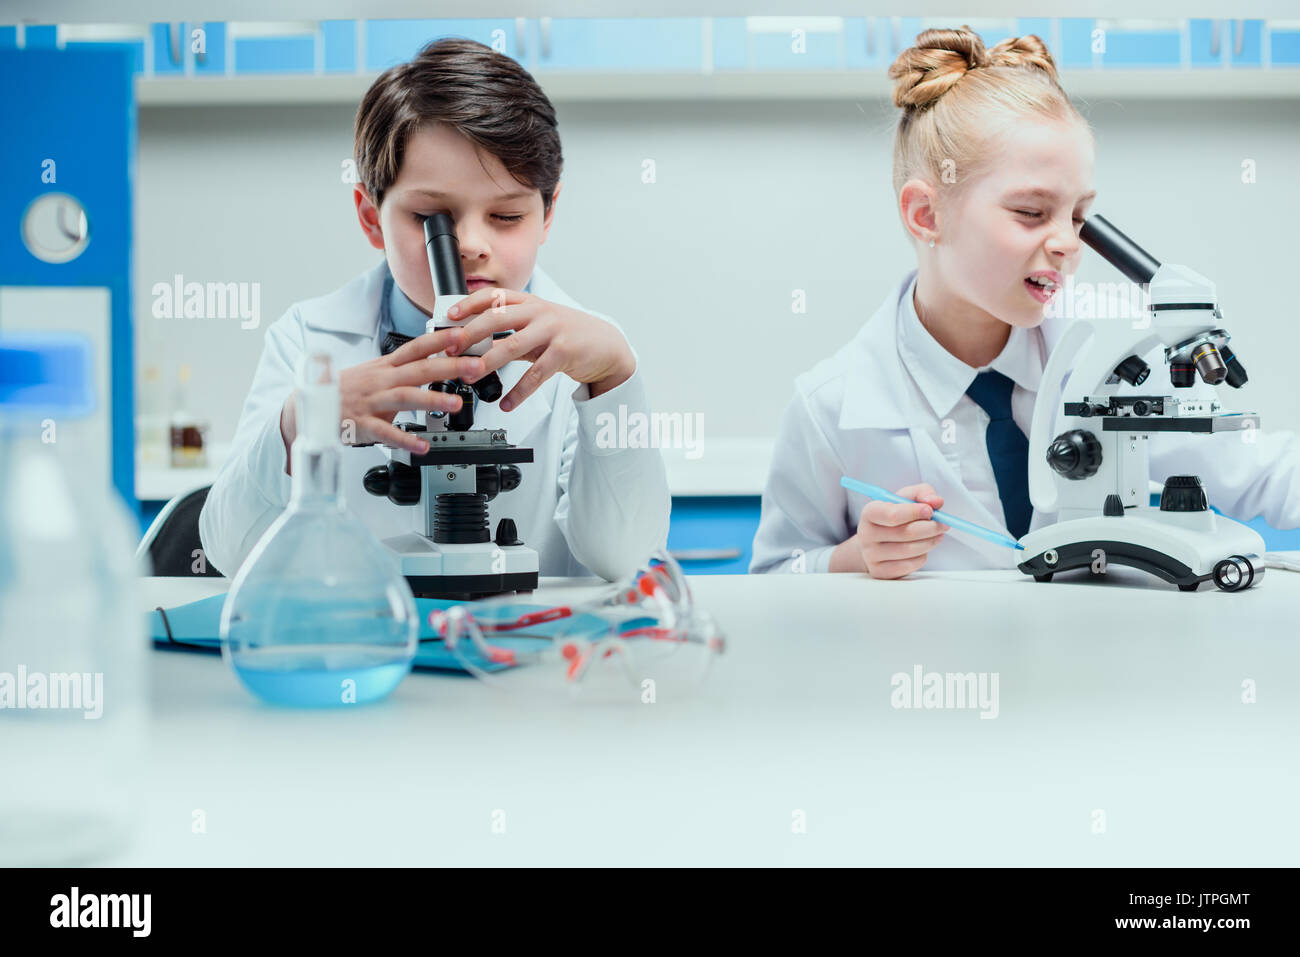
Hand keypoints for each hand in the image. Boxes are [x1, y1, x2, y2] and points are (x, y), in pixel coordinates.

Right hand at [279, 329, 484, 462]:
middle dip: (449, 367)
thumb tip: (434, 360)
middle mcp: (380, 380)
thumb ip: (403, 369)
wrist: (308, 407)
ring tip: (455, 404)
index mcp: (385, 367)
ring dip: (431, 399)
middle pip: (418, 370)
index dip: (439, 340)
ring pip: (405, 397)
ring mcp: (371, 402)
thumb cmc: (345, 390)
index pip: (416, 348)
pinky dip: (404, 439)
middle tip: (475, 367)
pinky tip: (422, 446)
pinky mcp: (361, 424)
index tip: (463, 334)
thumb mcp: (374, 374)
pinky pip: (385, 433)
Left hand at [443, 287, 635, 410]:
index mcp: (529, 303)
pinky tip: (507, 403)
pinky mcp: (564, 352)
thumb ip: (510, 335)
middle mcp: (539, 312)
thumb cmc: (567, 336)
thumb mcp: (537, 329)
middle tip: (451, 349)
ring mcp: (552, 330)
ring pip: (513, 345)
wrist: (606, 345)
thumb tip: (475, 346)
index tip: (450, 316)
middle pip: (497, 318)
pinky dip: (519, 391)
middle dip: (470, 334)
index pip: (494, 296)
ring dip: (488, 362)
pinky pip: (536, 374)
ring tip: (470, 375)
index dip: (469, 304)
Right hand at [836, 483, 949, 578]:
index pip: (892, 514)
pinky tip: (922, 549)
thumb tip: (936, 501)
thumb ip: (922, 493)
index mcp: (870, 512)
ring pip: (910, 550)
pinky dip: (922, 556)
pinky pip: (910, 565)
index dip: (915, 512)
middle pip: (906, 533)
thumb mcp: (905, 498)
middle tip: (943, 524)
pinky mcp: (879, 571)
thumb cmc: (894, 516)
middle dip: (931, 527)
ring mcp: (871, 555)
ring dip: (930, 542)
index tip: (930, 510)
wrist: (876, 541)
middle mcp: (866, 534)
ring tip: (936, 535)